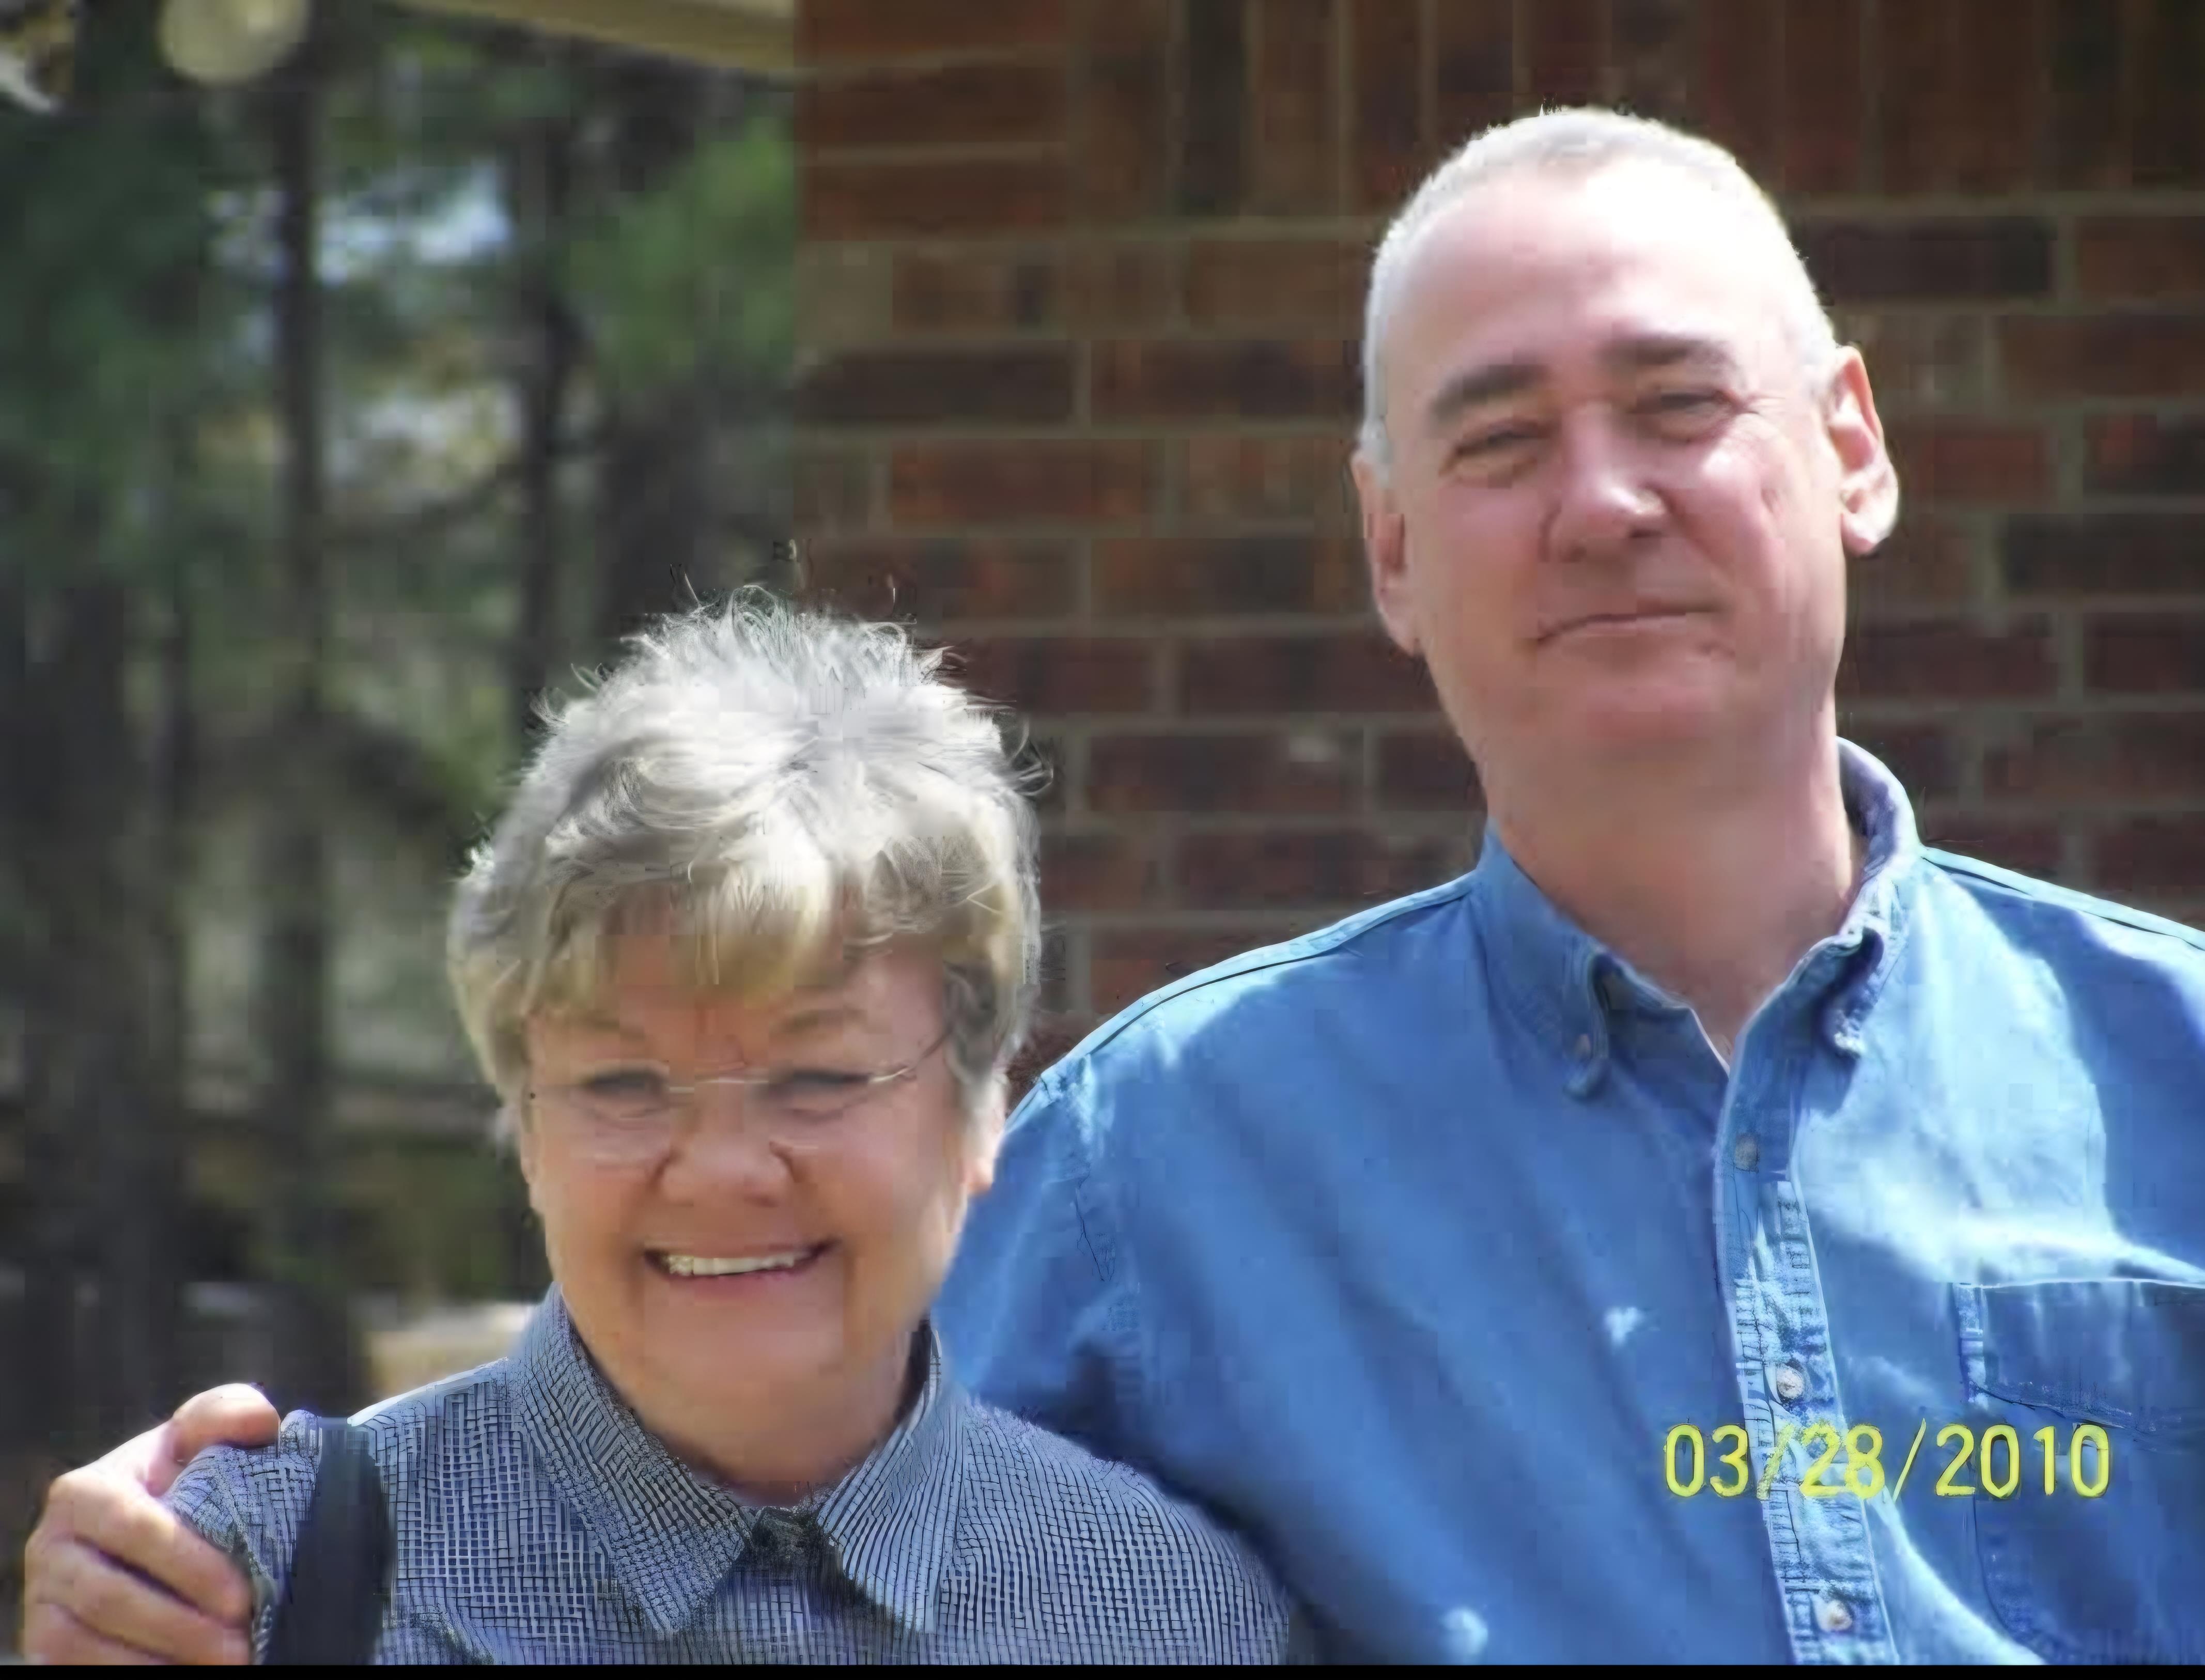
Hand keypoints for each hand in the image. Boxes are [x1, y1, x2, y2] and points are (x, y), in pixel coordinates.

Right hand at [19, 1385, 277, 1664]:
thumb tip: (259, 1423)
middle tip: (240, 1646)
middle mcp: (49, 1549)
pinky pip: (75, 1671)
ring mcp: (41, 1602)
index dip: (187, 1565)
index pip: (132, 1528)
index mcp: (82, 1493)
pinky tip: (185, 1677)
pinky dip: (131, 1677)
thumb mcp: (205, 1439)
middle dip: (180, 1626)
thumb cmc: (187, 1479)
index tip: (242, 1597)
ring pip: (85, 1644)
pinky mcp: (43, 1646)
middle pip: (108, 1596)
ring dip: (158, 1661)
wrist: (161, 1531)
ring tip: (224, 1666)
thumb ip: (228, 1415)